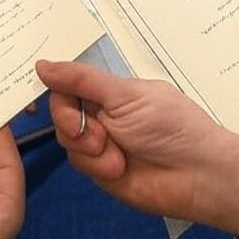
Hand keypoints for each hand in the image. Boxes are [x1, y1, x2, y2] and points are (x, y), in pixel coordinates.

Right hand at [36, 61, 238, 235]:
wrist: (196, 175)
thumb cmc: (170, 126)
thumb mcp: (126, 95)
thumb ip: (82, 80)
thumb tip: (42, 63)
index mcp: (113, 90)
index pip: (71, 82)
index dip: (60, 89)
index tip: (59, 96)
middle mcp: (104, 113)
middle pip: (62, 111)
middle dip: (73, 122)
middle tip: (99, 133)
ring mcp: (101, 142)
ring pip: (67, 139)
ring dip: (90, 147)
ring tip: (119, 155)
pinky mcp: (100, 170)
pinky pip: (78, 163)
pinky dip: (97, 165)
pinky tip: (120, 167)